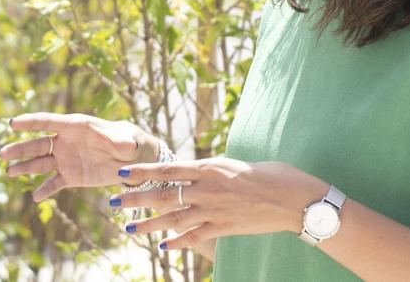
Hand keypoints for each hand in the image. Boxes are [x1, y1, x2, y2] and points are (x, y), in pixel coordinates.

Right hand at [0, 112, 157, 200]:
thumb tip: (119, 144)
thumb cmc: (130, 141)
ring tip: (9, 172)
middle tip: (2, 154)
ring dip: (24, 167)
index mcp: (76, 126)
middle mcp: (66, 142)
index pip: (48, 122)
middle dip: (19, 148)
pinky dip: (45, 190)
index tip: (12, 123)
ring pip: (40, 163)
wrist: (135, 160)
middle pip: (38, 144)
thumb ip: (120, 140)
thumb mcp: (128, 139)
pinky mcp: (71, 176)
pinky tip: (35, 197)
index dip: (30, 122)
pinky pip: (54, 183)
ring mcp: (66, 159)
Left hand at [111, 158, 325, 250]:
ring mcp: (215, 211)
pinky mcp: (225, 228)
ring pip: (174, 218)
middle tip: (113, 202)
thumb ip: (211, 169)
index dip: (142, 172)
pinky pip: (196, 236)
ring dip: (148, 224)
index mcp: (209, 167)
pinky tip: (163, 246)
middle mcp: (207, 189)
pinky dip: (178, 242)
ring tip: (128, 228)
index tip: (121, 174)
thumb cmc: (271, 173)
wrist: (296, 198)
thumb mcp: (235, 163)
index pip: (167, 169)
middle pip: (163, 195)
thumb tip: (193, 170)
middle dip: (135, 199)